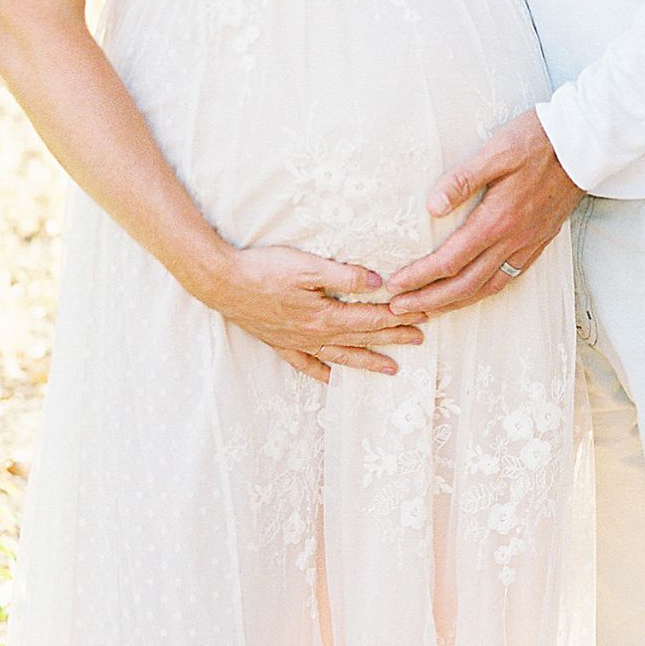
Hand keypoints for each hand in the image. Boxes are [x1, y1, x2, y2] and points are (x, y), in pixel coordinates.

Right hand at [212, 244, 424, 383]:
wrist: (223, 284)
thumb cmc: (264, 270)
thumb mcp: (308, 265)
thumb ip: (344, 275)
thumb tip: (378, 283)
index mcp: (325, 316)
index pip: (371, 319)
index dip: (398, 319)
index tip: (421, 319)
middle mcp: (315, 335)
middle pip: (361, 338)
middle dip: (392, 339)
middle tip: (419, 341)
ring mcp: (297, 343)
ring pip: (340, 356)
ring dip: (367, 361)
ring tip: (391, 369)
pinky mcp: (280, 344)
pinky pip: (306, 364)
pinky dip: (323, 372)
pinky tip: (334, 380)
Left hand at [386, 111, 584, 318]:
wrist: (583, 144)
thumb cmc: (537, 141)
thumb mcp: (495, 152)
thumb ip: (462, 180)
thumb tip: (432, 207)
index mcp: (497, 220)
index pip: (449, 260)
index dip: (419, 277)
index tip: (394, 285)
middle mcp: (512, 240)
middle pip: (464, 284)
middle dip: (428, 300)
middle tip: (399, 309)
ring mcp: (528, 244)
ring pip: (487, 288)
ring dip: (454, 303)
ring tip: (428, 309)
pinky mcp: (539, 242)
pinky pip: (508, 278)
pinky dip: (484, 292)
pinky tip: (472, 293)